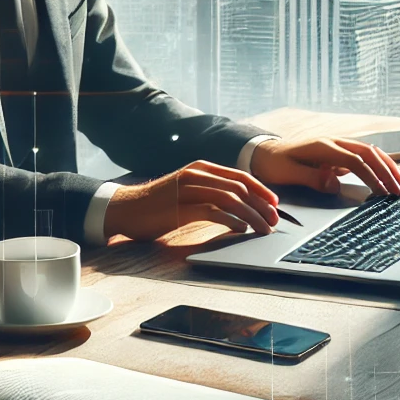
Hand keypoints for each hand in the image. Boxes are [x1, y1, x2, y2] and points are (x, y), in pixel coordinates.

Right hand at [104, 160, 280, 240]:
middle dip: (261, 205)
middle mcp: (197, 175)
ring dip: (251, 215)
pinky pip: (212, 212)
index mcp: (201, 169)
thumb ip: (209, 192)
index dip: (261, 190)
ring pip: (230, 199)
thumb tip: (240, 205)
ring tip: (263, 229)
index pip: (240, 176)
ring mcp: (188, 190)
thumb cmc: (157, 204)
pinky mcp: (180, 208)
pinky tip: (241, 231)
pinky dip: (231, 221)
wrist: (124, 208)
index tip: (275, 204)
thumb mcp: (187, 190)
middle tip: (275, 221)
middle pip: (239, 187)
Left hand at [250, 137, 399, 195]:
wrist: (265, 153)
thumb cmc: (275, 164)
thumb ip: (311, 178)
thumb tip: (335, 184)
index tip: (382, 192)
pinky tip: (389, 178)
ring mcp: (338, 147)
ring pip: (370, 153)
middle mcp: (334, 143)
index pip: (355, 160)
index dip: (371, 175)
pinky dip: (379, 167)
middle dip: (387, 171)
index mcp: (323, 147)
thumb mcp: (287, 173)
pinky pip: (364, 158)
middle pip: (369, 153)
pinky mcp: (339, 154)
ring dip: (388, 167)